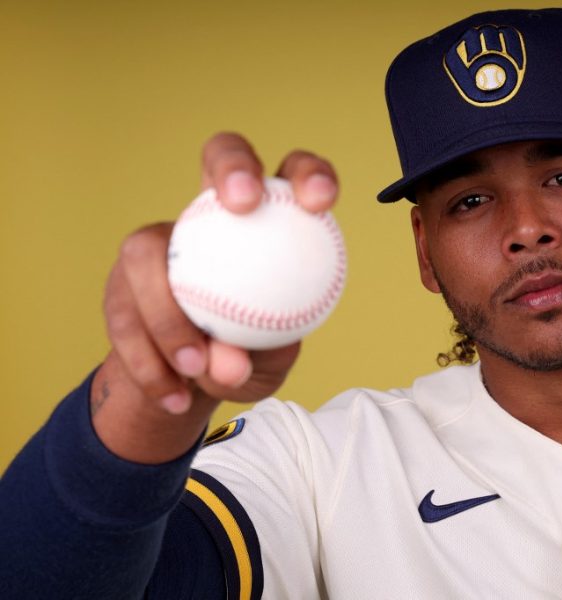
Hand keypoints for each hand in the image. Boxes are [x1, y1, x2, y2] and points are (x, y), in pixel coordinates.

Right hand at [91, 133, 338, 462]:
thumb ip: (257, 358)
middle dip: (233, 165)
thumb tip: (228, 363)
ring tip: (196, 366)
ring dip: (168, 313)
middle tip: (244, 205)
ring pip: (149, 249)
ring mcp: (164, 238)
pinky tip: (173, 395)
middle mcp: (214, 213)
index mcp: (270, 222)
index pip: (294, 175)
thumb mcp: (265, 366)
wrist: (191, 380)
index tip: (319, 204)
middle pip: (221, 155)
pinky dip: (148, 360)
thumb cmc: (247, 357)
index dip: (309, 173)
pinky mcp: (124, 276)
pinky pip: (124, 310)